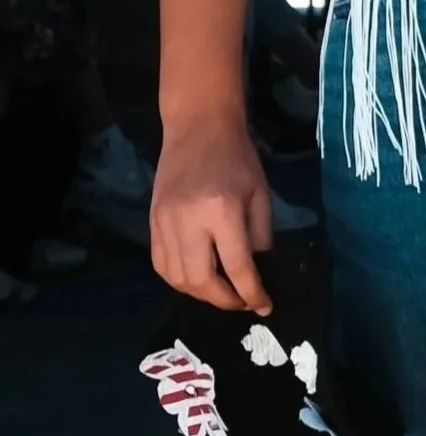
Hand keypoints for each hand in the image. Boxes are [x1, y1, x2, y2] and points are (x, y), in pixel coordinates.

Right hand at [151, 116, 273, 311]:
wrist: (197, 128)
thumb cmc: (237, 158)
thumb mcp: (260, 196)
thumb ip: (260, 238)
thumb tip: (258, 275)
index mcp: (221, 211)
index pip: (237, 267)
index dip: (252, 293)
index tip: (265, 307)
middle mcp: (187, 221)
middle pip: (202, 281)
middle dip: (225, 301)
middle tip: (243, 303)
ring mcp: (164, 223)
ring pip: (178, 279)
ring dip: (201, 294)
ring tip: (223, 293)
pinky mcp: (152, 223)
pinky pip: (161, 265)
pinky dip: (180, 281)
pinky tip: (198, 280)